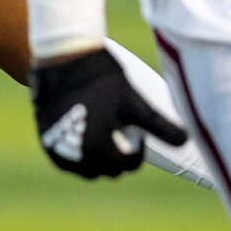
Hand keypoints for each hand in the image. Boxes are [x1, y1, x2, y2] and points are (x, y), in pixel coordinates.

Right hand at [30, 47, 189, 179]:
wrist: (64, 59)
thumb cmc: (103, 81)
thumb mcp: (135, 104)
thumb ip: (160, 126)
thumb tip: (186, 141)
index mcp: (98, 152)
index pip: (126, 166)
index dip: (137, 152)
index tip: (139, 134)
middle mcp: (73, 156)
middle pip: (105, 171)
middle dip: (118, 159)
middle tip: (125, 136)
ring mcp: (55, 148)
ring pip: (84, 168)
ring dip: (98, 160)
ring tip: (108, 137)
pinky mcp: (44, 138)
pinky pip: (64, 158)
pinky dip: (78, 155)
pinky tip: (89, 138)